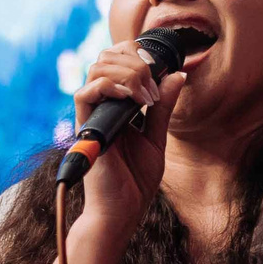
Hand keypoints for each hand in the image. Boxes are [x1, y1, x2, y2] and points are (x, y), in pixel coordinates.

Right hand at [70, 42, 187, 232]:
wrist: (123, 211)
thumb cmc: (135, 181)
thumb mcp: (156, 137)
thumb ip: (162, 107)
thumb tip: (177, 75)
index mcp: (116, 107)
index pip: (117, 62)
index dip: (135, 53)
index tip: (160, 65)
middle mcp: (101, 107)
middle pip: (106, 58)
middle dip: (134, 59)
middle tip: (155, 81)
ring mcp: (92, 116)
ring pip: (96, 68)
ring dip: (127, 72)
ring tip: (146, 94)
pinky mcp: (85, 128)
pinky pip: (84, 93)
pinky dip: (111, 87)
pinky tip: (134, 100)